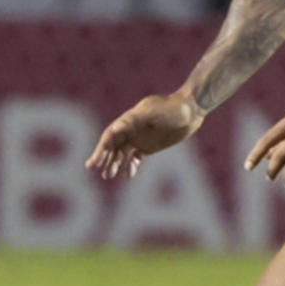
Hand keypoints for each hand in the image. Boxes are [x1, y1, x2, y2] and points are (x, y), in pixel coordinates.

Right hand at [86, 93, 203, 179]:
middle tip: (93, 168)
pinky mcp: (149, 146)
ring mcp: (139, 137)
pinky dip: (130, 166)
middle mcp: (131, 129)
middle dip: (103, 156)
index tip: (95, 161)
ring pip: (121, 153)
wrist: (191, 110)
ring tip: (108, 176)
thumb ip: (137, 119)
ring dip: (114, 163)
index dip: (101, 148)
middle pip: (112, 145)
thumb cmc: (172, 109)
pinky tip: (128, 175)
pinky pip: (135, 158)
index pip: (110, 135)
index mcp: (129, 119)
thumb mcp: (155, 112)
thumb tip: (116, 128)